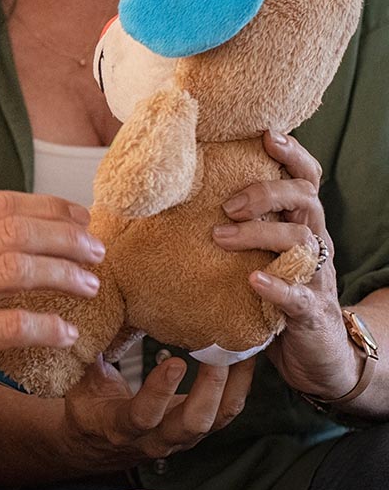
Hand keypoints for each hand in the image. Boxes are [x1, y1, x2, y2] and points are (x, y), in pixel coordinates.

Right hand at [0, 192, 104, 432]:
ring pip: (13, 269)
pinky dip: (42, 327)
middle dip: (64, 238)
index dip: (45, 207)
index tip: (78, 217)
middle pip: (13, 231)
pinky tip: (66, 334)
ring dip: (61, 275)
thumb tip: (4, 244)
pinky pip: (5, 327)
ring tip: (91, 287)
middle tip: (97, 252)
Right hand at [62, 354, 253, 468]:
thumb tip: (94, 313)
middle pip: (193, 422)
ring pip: (217, 419)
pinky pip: (226, 413)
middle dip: (211, 386)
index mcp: (121, 426)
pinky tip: (244, 359)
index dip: (160, 391)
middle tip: (221, 350)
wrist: (98, 442)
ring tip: (242, 349)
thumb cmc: (88, 407)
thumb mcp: (81, 382)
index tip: (174, 361)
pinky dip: (238, 386)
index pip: (143, 415)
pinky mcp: (198, 431)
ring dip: (233, 384)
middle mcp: (156, 438)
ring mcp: (181, 438)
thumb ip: (89, 354)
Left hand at [210, 131, 357, 399]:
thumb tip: (172, 196)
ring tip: (221, 236)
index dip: (291, 154)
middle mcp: (314, 242)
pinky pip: (299, 295)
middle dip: (266, 192)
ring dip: (259, 233)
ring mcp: (316, 276)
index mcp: (300, 223)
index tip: (265, 135)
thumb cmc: (276, 291)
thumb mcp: (258, 252)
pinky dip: (276, 285)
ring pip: (302, 239)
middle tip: (227, 204)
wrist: (317, 354)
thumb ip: (236, 224)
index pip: (305, 179)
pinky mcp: (312, 312)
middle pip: (306, 198)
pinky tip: (253, 279)